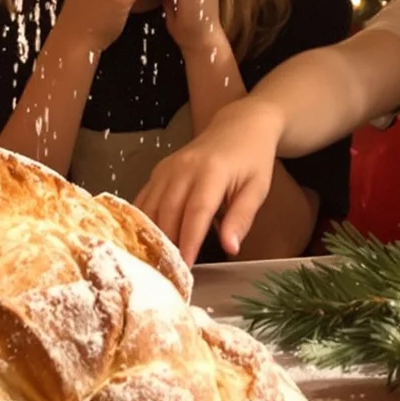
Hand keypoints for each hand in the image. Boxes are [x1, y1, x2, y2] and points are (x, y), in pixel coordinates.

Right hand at [132, 99, 283, 262]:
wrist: (239, 126)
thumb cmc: (252, 160)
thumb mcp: (257, 189)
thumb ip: (241, 218)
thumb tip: (230, 248)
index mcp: (212, 172)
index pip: (196, 212)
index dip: (189, 241)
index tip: (186, 267)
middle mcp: (184, 168)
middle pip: (169, 211)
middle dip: (168, 244)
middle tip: (168, 273)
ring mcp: (168, 168)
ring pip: (152, 207)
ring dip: (152, 236)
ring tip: (155, 263)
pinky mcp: (159, 170)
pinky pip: (144, 198)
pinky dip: (142, 221)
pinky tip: (144, 240)